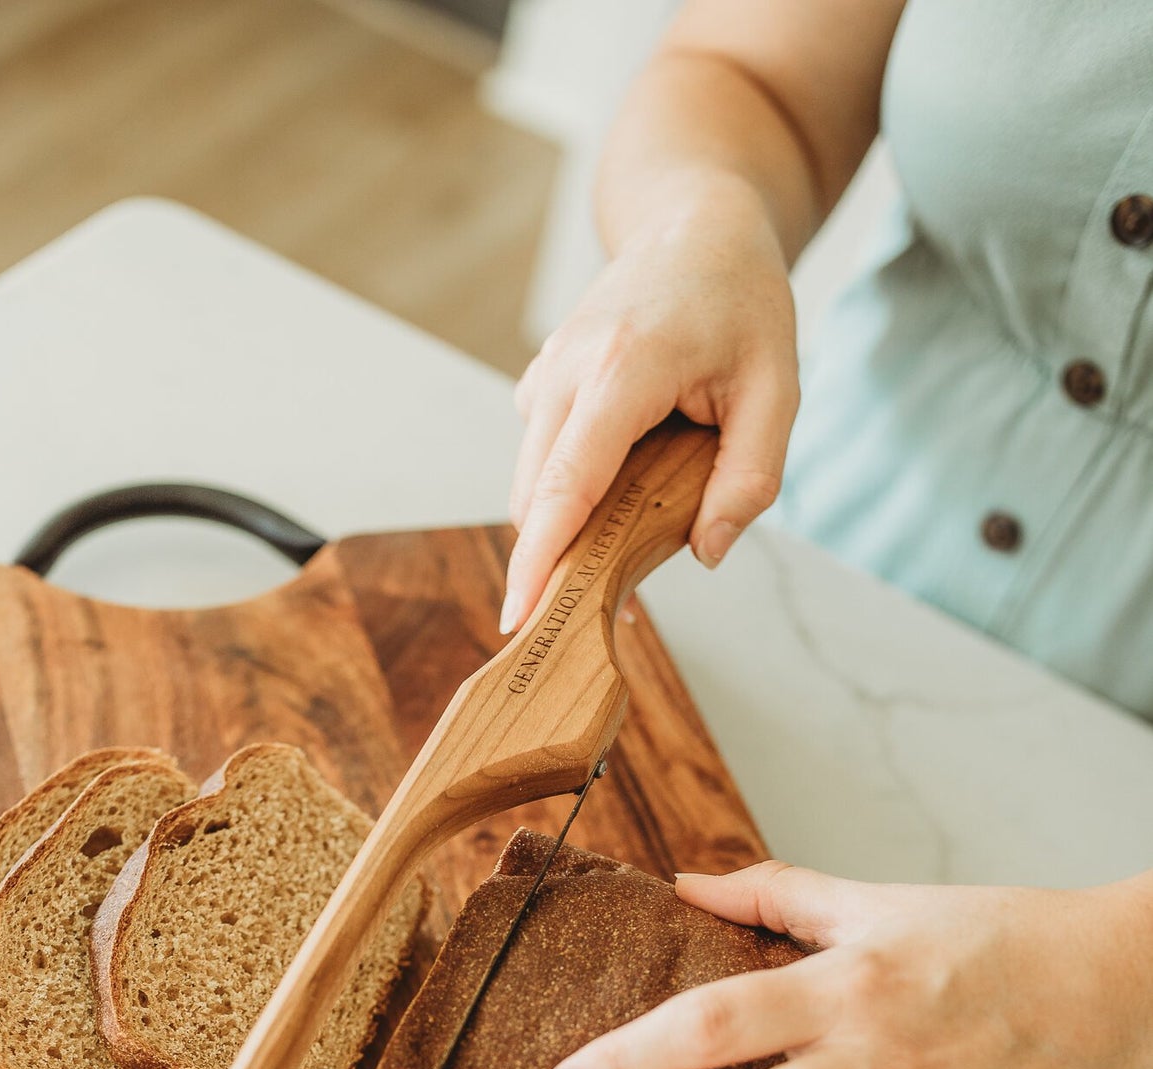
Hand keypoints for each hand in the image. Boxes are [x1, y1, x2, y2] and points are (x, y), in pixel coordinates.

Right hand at [501, 170, 798, 634]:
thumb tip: (708, 553)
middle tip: (603, 605)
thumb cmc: (742, 301)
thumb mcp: (778, 388)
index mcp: (623, 369)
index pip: (566, 483)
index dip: (540, 558)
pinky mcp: (541, 383)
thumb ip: (751, 478)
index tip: (518, 617)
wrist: (697, 224)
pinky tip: (626, 480)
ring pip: (531, 482)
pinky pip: (541, 459)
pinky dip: (569, 491)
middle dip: (555, 559)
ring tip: (635, 529)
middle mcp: (567, 370)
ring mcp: (546, 374)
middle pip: (535, 496)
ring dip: (567, 524)